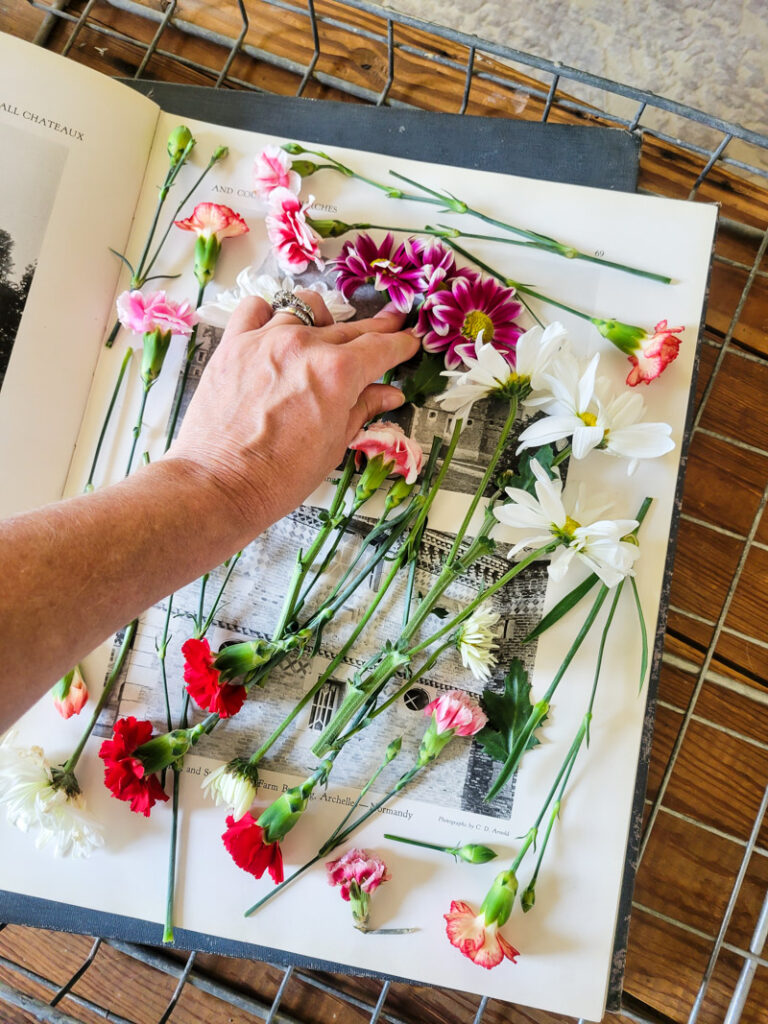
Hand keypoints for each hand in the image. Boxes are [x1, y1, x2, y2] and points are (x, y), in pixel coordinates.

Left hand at [165, 291, 419, 537]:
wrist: (220, 485)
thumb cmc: (279, 476)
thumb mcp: (334, 444)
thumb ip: (362, 409)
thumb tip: (387, 394)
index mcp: (338, 373)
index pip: (381, 347)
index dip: (400, 344)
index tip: (408, 342)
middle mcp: (305, 346)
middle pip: (349, 328)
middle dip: (374, 329)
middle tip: (389, 326)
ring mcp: (266, 340)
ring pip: (305, 308)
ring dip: (322, 320)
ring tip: (325, 334)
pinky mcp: (234, 344)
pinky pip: (256, 308)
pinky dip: (270, 313)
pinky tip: (276, 328)